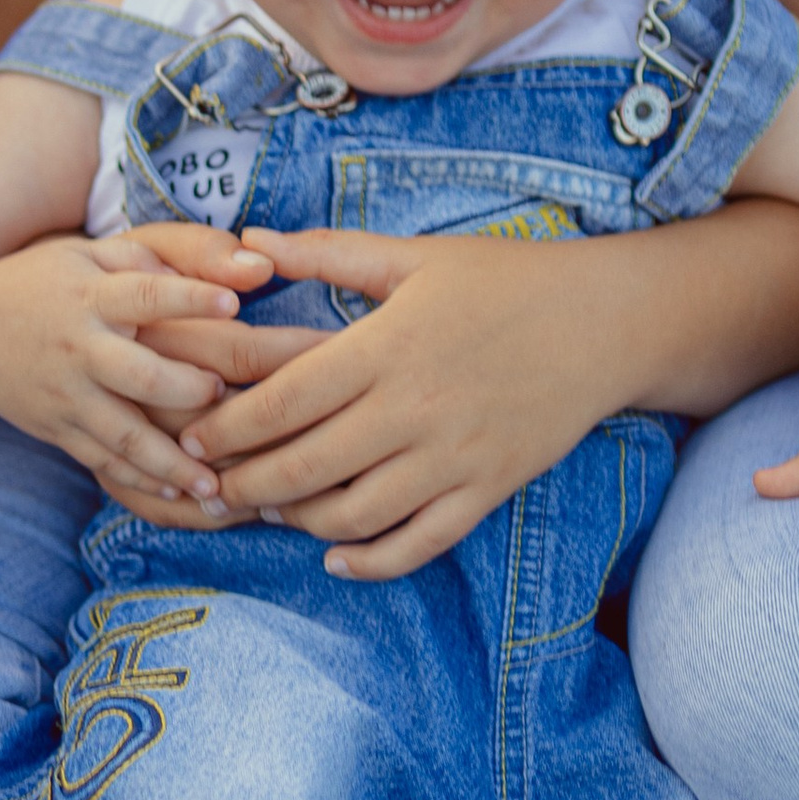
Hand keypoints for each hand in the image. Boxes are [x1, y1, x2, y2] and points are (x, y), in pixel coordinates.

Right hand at [0, 229, 271, 511]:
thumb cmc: (42, 283)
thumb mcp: (84, 254)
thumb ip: (143, 258)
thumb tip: (202, 273)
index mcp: (89, 295)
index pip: (144, 296)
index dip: (189, 299)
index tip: (234, 304)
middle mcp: (78, 347)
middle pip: (139, 376)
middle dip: (188, 390)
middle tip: (227, 394)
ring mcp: (65, 395)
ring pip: (123, 436)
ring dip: (171, 462)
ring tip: (215, 484)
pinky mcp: (55, 429)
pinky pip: (101, 461)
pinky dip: (139, 479)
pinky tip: (178, 492)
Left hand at [175, 227, 631, 578]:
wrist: (606, 321)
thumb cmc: (504, 279)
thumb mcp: (413, 254)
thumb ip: (327, 252)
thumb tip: (249, 238)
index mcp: (386, 346)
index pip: (282, 402)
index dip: (226, 429)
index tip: (192, 439)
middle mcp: (414, 409)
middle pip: (304, 467)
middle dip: (244, 484)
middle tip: (209, 487)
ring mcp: (453, 457)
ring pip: (352, 516)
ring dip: (296, 523)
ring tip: (269, 510)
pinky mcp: (487, 490)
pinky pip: (417, 544)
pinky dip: (369, 561)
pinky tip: (337, 555)